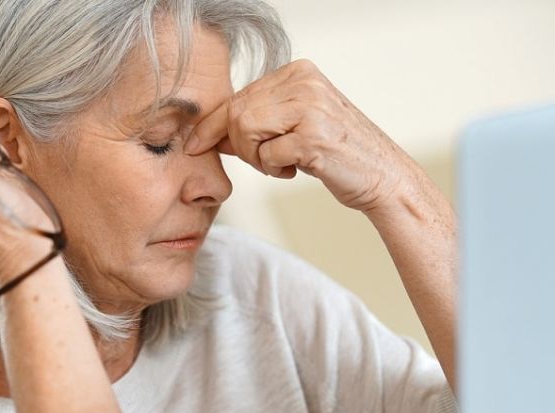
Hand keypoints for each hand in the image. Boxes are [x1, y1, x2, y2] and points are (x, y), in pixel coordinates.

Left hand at [184, 59, 418, 212]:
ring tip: (282, 163)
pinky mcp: (314, 136)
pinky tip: (298, 168)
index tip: (193, 145)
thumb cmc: (336, 154)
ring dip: (256, 157)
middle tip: (265, 161)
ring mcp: (310, 106)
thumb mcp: (293, 128)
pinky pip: (266, 155)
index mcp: (297, 72)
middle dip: (240, 146)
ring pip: (245, 130)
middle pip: (236, 113)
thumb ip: (255, 124)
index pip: (238, 96)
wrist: (382, 176)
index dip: (210, 125)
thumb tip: (208, 134)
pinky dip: (275, 169)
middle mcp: (304, 81)